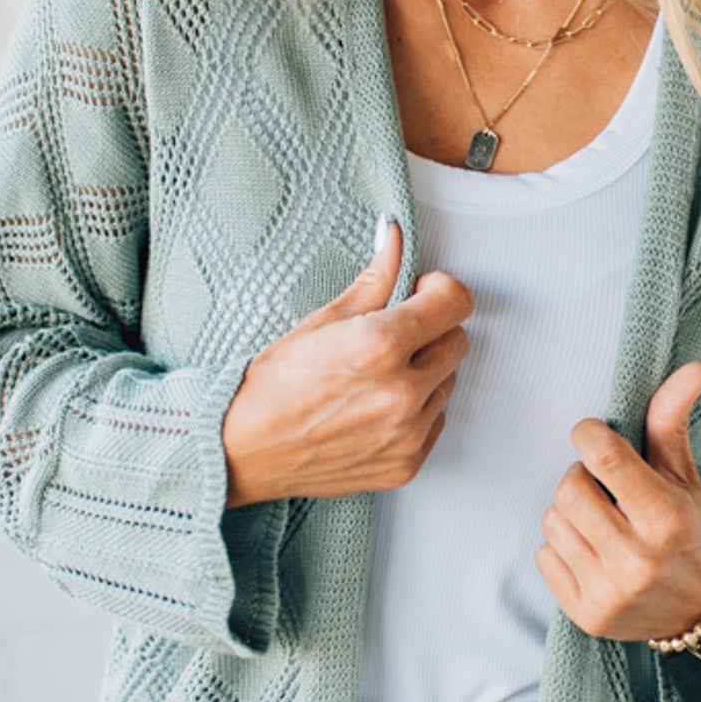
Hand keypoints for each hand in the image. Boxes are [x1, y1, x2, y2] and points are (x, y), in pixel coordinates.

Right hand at [221, 218, 472, 504]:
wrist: (242, 452)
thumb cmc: (270, 387)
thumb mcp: (322, 321)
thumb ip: (374, 278)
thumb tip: (394, 237)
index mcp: (380, 346)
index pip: (455, 301)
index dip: (439, 289)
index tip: (422, 290)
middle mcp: (401, 393)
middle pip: (458, 341)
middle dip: (432, 330)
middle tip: (392, 334)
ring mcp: (407, 434)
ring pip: (448, 382)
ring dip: (424, 372)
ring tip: (375, 376)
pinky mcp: (406, 464)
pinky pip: (435, 421)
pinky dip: (416, 411)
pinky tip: (375, 406)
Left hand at [534, 361, 700, 643]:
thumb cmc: (690, 528)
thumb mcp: (684, 474)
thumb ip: (673, 420)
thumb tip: (699, 365)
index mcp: (666, 519)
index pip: (603, 456)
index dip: (588, 434)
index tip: (592, 434)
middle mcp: (638, 560)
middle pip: (568, 489)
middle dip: (580, 478)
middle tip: (603, 487)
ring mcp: (610, 592)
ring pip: (552, 521)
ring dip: (569, 514)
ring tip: (602, 522)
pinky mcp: (587, 615)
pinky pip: (544, 557)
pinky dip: (561, 549)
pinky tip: (594, 553)